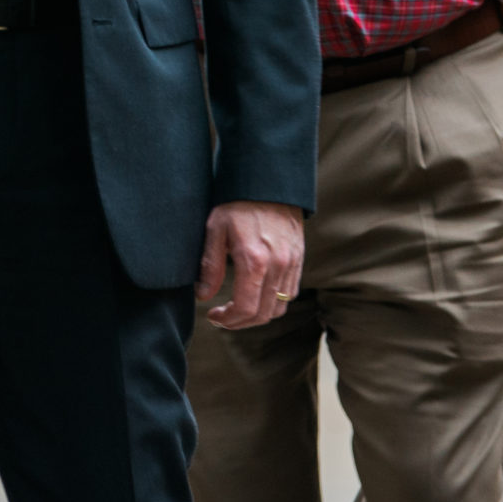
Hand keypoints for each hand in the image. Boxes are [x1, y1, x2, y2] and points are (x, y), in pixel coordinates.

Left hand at [196, 200, 303, 330]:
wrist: (268, 179)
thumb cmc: (238, 201)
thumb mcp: (216, 229)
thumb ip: (210, 266)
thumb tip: (203, 295)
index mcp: (254, 260)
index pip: (245, 309)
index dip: (228, 320)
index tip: (214, 316)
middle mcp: (277, 265)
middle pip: (263, 314)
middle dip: (240, 322)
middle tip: (224, 317)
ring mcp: (291, 262)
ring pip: (280, 307)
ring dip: (259, 315)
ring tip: (240, 307)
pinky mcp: (299, 257)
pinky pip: (291, 292)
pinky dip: (275, 301)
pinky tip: (258, 292)